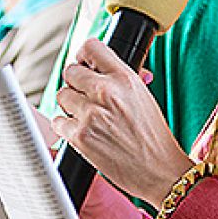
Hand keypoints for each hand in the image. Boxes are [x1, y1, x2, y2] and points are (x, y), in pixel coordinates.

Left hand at [54, 47, 177, 213]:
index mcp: (123, 77)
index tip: (84, 65)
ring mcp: (91, 114)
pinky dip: (65, 127)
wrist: (159, 170)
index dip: (84, 56)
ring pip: (62, 95)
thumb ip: (119, 77)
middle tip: (83, 95)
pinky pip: (58, 122)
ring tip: (84, 116)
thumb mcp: (142, 95)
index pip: (90, 47)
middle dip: (75, 83)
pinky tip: (80, 131)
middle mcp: (105, 91)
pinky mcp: (80, 137)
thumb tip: (99, 67)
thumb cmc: (153, 135)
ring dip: (70, 105)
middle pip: (70, 71)